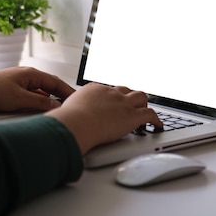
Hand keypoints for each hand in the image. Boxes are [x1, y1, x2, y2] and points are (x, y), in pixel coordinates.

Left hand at [0, 67, 74, 111]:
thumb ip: (40, 104)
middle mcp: (28, 75)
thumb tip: (56, 107)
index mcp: (32, 74)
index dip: (68, 92)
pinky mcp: (14, 88)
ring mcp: (21, 81)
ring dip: (51, 98)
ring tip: (59, 108)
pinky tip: (41, 108)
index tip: (78, 99)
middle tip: (73, 104)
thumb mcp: (20, 100)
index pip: (56, 83)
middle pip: (51, 85)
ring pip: (42, 90)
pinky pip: (33, 93)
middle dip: (62, 95)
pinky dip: (40, 100)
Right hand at [46, 83, 162, 153]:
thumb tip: (58, 122)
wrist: (76, 123)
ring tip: (145, 113)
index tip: (113, 103)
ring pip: (141, 97)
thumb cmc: (67, 121)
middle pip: (125, 89)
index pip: (107, 90)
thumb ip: (68, 114)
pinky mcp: (132, 115)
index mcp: (94, 89)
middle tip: (131, 105)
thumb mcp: (65, 112)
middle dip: (129, 97)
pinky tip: (157, 126)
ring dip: (143, 104)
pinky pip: (150, 114)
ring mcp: (122, 103)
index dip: (112, 97)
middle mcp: (110, 92)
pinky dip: (156, 120)